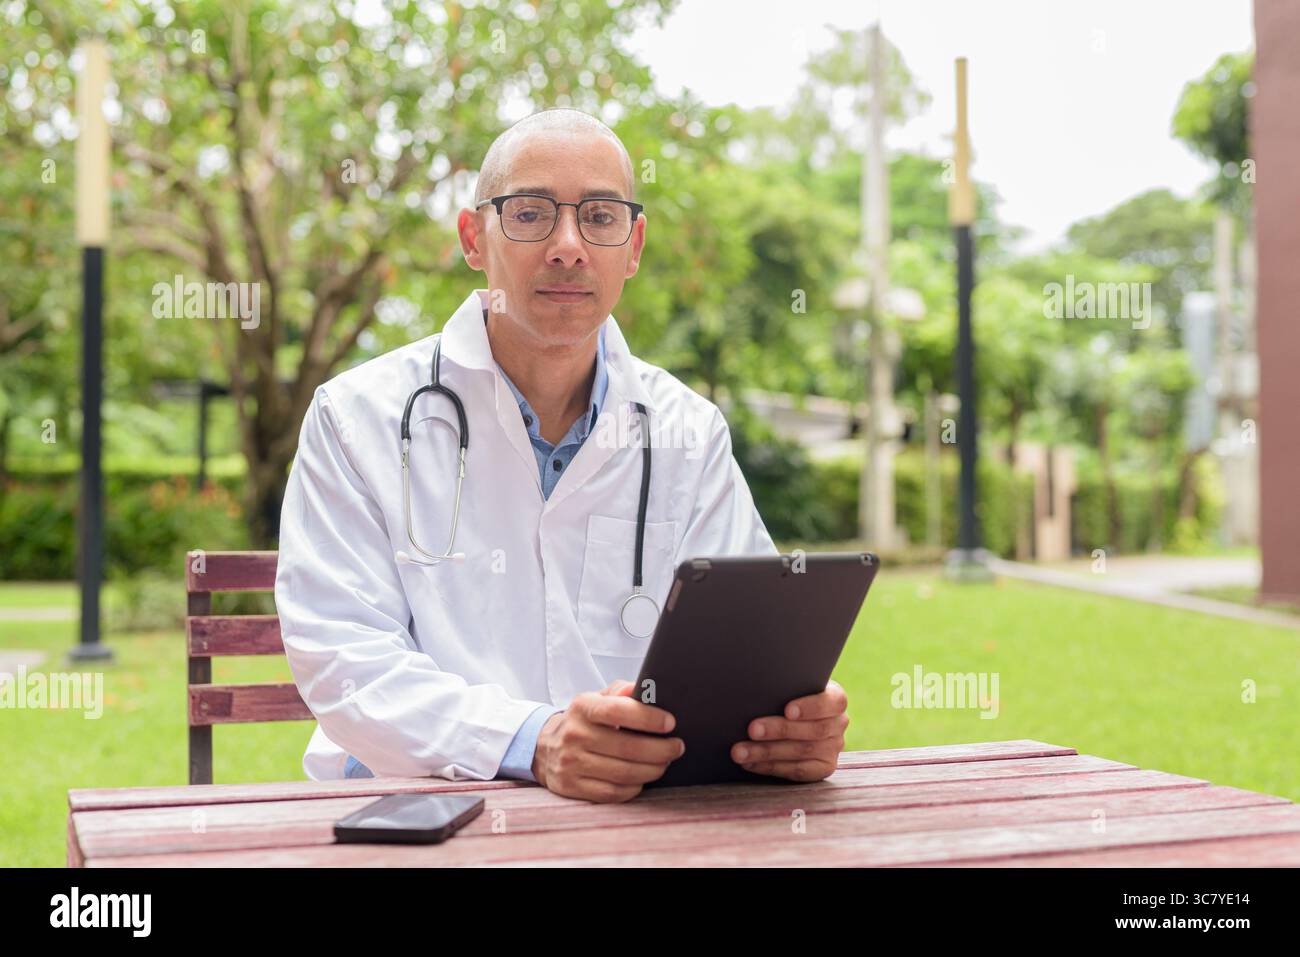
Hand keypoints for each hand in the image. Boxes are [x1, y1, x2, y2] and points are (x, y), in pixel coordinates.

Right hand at [531, 679, 684, 802]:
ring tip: (665, 762)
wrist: (544, 748)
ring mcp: (570, 763)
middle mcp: (574, 734)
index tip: (670, 723)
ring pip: (624, 773)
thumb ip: (620, 691)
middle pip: (627, 748)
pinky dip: (634, 787)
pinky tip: (643, 778)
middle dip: (661, 749)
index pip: (617, 710)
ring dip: (652, 769)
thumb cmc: (583, 721)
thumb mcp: (596, 699)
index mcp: (582, 707)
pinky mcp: (571, 787)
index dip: (648, 718)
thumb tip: (640, 688)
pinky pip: (613, 792)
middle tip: (677, 747)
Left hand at [730, 679, 848, 781]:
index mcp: (835, 699)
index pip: (833, 702)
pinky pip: (798, 770)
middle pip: (814, 730)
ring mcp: (833, 748)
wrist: (790, 719)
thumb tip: (753, 690)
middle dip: (779, 730)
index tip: (787, 710)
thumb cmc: (784, 695)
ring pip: (802, 752)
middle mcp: (838, 723)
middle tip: (751, 729)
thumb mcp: (789, 687)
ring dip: (767, 752)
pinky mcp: (823, 767)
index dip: (810, 707)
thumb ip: (782, 687)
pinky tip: (751, 764)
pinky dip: (771, 767)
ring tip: (740, 752)